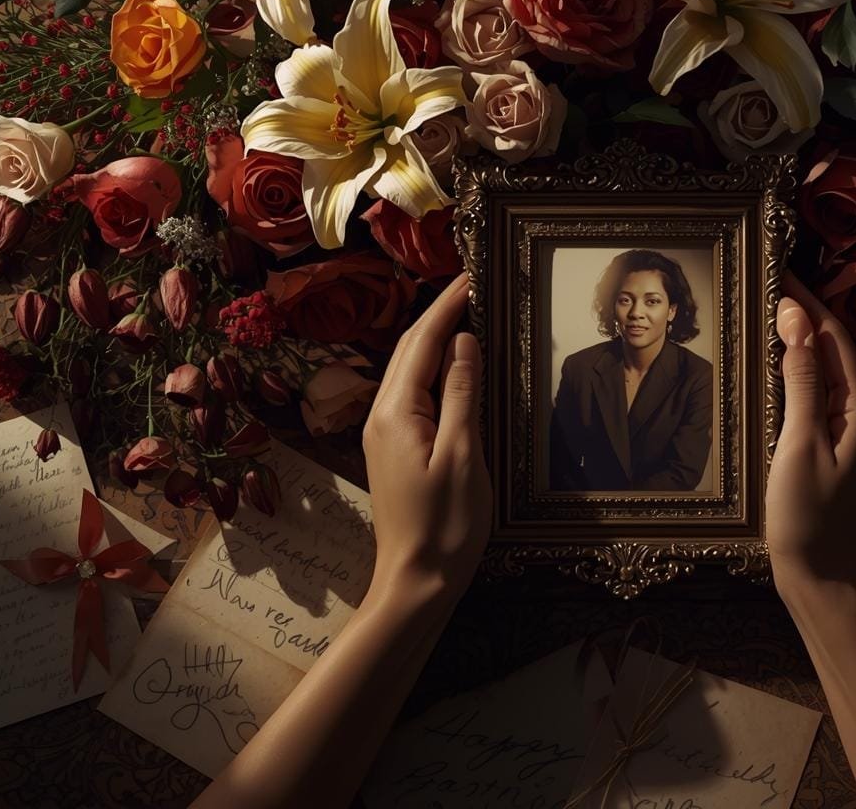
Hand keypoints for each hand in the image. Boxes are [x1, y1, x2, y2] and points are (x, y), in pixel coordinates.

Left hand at [362, 273, 491, 588]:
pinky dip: (434, 368)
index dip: (448, 305)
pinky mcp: (395, 450)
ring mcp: (385, 434)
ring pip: (410, 370)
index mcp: (397, 413)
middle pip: (410, 349)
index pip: (423, 341)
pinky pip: (414, 393)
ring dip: (436, 338)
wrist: (416, 580)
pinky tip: (454, 366)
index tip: (472, 275)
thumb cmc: (445, 525)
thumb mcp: (464, 455)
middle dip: (440, 313)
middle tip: (473, 283)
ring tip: (467, 312)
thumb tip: (464, 341)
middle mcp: (382, 416)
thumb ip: (463, 394)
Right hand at [766, 274, 855, 592]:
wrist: (820, 578)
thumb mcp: (800, 442)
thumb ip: (801, 380)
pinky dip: (796, 372)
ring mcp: (849, 433)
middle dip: (806, 313)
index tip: (779, 270)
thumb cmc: (809, 517)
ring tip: (768, 311)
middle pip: (834, 350)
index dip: (809, 301)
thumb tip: (797, 318)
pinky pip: (816, 396)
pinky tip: (776, 366)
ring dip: (800, 340)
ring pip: (825, 371)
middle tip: (769, 281)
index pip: (835, 337)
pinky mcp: (832, 448)